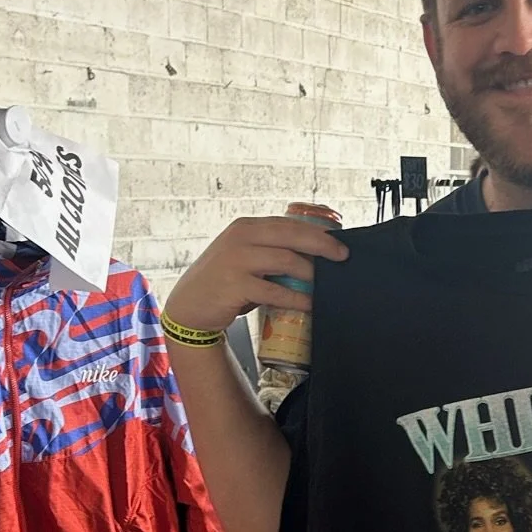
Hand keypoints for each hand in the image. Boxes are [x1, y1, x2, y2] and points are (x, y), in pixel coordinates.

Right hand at [164, 208, 345, 331]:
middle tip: (343, 255)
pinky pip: (275, 291)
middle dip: (322, 244)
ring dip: (311, 273)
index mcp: (245, 227)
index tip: (338, 239)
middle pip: (291, 235)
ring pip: (286, 261)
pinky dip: (296, 298)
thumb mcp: (243, 257)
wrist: (188, 307)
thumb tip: (312, 257)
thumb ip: (269, 251)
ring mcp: (236, 261)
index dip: (316, 231)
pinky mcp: (235, 286)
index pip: (288, 223)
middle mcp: (241, 238)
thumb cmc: (222, 283)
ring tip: (326, 283)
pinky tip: (309, 303)